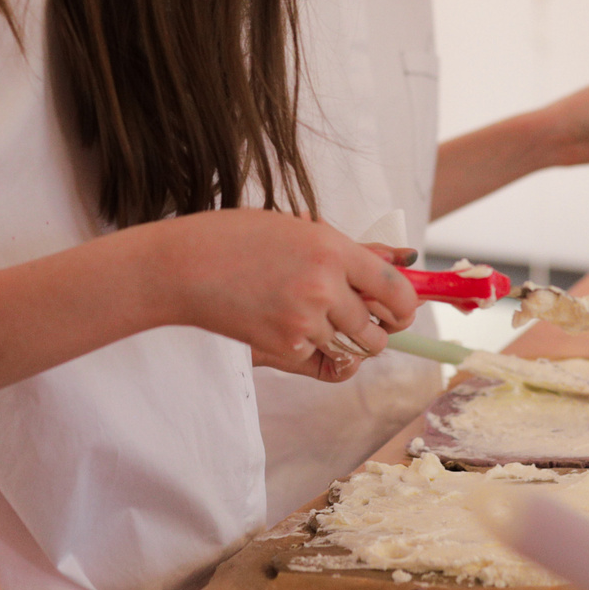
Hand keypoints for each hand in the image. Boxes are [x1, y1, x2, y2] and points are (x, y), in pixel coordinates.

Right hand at [142, 211, 420, 383]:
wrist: (183, 267)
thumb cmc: (237, 239)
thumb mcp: (299, 230)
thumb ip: (352, 251)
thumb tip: (404, 259)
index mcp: (332, 249)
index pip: (395, 288)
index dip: (405, 305)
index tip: (400, 311)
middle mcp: (325, 287)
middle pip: (379, 332)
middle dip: (376, 332)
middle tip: (360, 321)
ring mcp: (304, 321)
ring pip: (352, 350)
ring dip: (343, 341)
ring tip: (312, 317)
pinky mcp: (284, 348)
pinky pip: (317, 359)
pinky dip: (309, 349)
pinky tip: (282, 323)